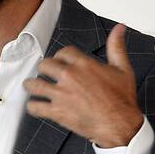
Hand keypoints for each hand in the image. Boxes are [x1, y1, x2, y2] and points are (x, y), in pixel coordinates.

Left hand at [22, 23, 143, 147]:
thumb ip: (116, 47)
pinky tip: (35, 106)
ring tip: (32, 86)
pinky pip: (34, 107)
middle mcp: (70, 77)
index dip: (60, 57)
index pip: (62, 52)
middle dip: (44, 69)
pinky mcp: (57, 112)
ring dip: (31, 85)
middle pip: (44, 65)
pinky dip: (33, 107)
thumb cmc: (122, 99)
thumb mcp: (123, 69)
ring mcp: (61, 95)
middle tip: (45, 74)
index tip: (60, 62)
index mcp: (84, 64)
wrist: (120, 125)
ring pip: (34, 84)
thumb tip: (119, 28)